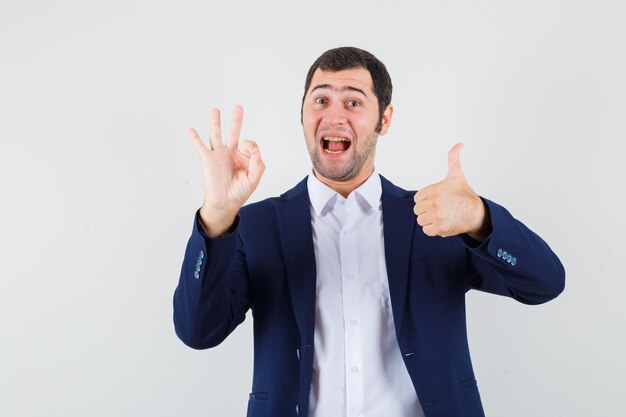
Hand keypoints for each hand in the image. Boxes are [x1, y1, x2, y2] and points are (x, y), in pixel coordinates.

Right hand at [189, 105, 264, 236]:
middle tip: (239, 106)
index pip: (250, 144)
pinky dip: (195, 138)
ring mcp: (218, 155)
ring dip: (216, 122)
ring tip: (215, 110)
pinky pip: (200, 146)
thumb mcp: (254, 178)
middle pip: (233, 132)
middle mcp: (230, 154)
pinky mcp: (208, 160)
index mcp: (242, 157)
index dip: (252, 147)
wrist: (225, 202)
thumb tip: (255, 150)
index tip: (250, 156)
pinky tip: (190, 130)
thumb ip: (258, 164)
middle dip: (236, 120)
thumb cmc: (239, 192)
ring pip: (216, 135)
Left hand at [413, 143, 489, 239]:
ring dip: (429, 220)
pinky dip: (433, 229)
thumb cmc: (464, 195)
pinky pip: (426, 230)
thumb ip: (453, 159)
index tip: (436, 199)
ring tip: (440, 215)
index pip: (417, 198)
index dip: (425, 199)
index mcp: (434, 190)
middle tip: (439, 208)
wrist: (476, 213)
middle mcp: (434, 203)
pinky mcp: (440, 228)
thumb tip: (459, 144)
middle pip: (417, 210)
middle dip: (426, 210)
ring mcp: (437, 216)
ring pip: (421, 220)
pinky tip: (441, 223)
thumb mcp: (456, 175)